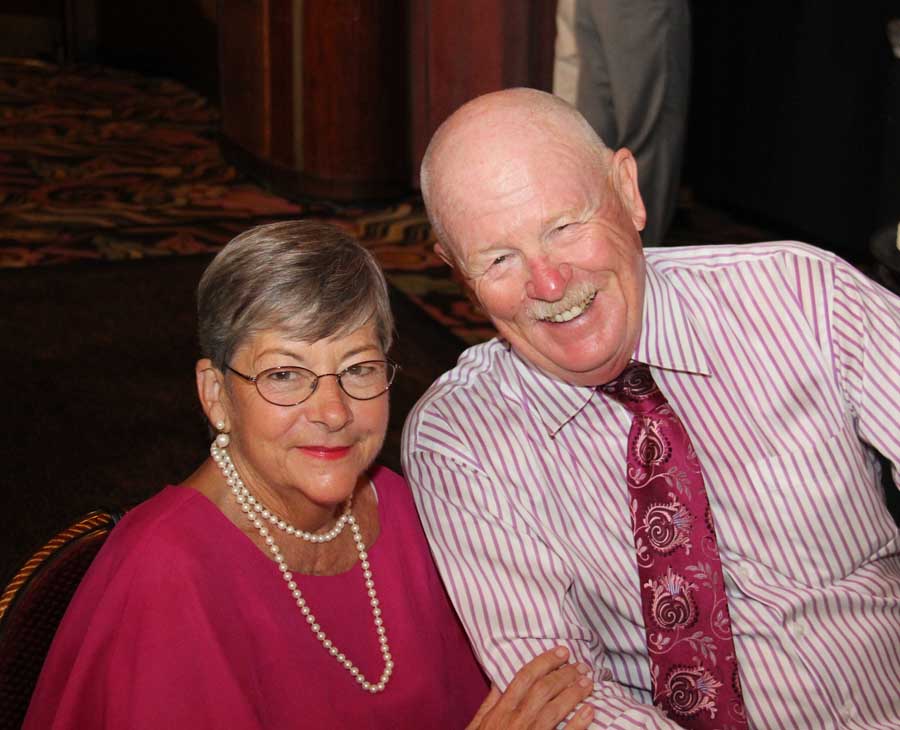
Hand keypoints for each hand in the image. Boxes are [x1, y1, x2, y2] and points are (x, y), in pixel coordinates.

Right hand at [466, 646, 594, 728]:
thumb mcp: (477, 726)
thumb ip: (489, 703)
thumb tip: (499, 680)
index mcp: (499, 711)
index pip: (524, 677)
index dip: (545, 661)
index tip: (562, 651)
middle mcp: (515, 721)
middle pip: (543, 689)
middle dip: (564, 674)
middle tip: (582, 665)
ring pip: (554, 709)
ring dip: (574, 693)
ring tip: (588, 682)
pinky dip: (578, 724)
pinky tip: (590, 711)